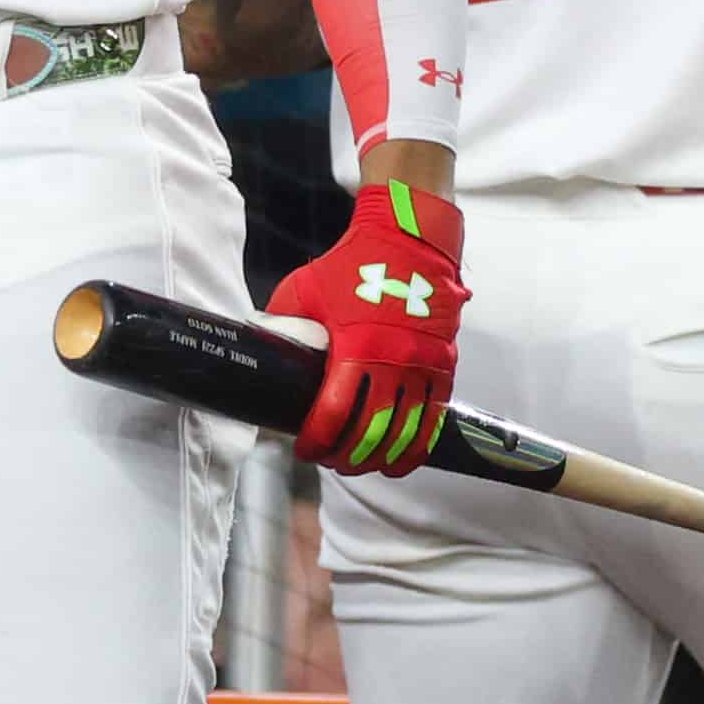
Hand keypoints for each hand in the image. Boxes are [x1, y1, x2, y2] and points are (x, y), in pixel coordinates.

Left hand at [265, 177, 468, 475]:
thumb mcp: (305, 288)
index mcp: (356, 345)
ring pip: (405, 432)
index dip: (317, 441)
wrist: (410, 238)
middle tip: (331, 461)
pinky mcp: (444, 364)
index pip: (335, 414)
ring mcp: (424, 365)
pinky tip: (401, 460)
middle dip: (347, 457)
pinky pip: (433, 419)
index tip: (305, 448)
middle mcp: (394, 360)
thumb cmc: (354, 262)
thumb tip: (258, 348)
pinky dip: (417, 446)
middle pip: (371, 433)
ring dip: (381, 458)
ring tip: (361, 465)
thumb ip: (282, 322)